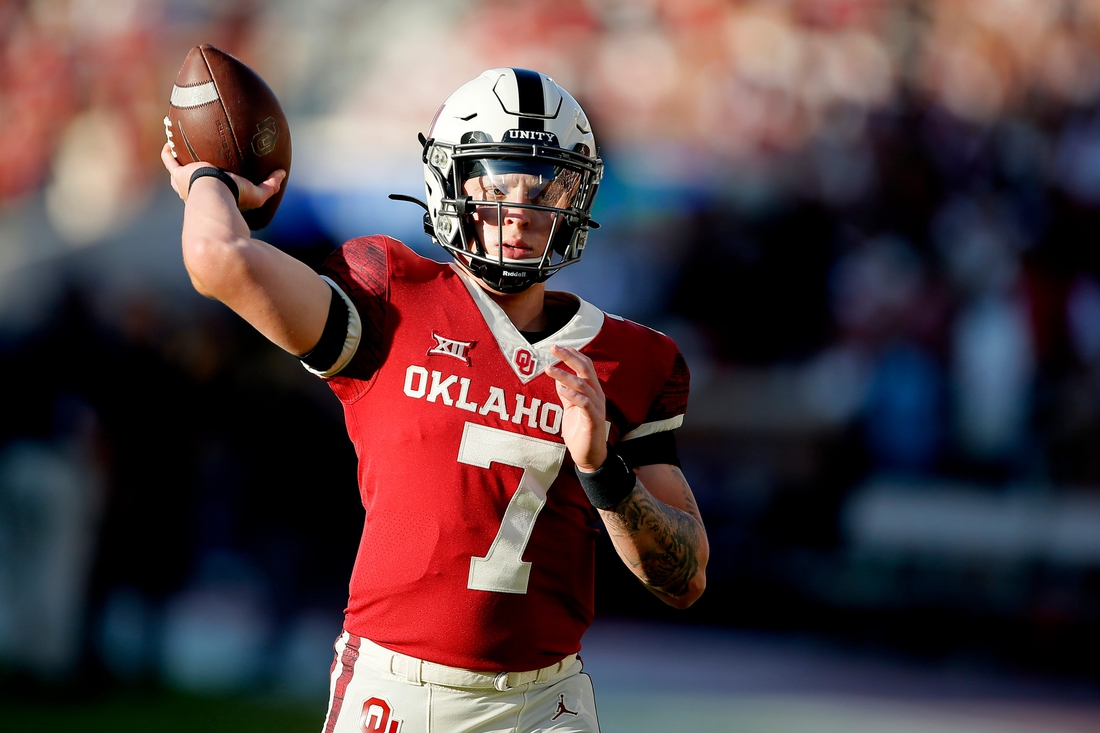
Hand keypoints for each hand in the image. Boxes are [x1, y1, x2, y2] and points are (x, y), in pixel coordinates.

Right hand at [161, 142, 284, 210]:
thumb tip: (282, 173)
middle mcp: (195, 192)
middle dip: (190, 171)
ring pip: (177, 170)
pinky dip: (168, 151)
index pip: (212, 191)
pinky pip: (169, 160)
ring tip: (176, 146)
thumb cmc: (235, 199)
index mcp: (212, 198)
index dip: (213, 184)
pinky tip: (169, 140)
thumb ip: (270, 185)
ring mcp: (184, 183)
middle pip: (190, 182)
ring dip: (177, 159)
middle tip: (192, 160)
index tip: (216, 175)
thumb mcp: (256, 194)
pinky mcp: (179, 174)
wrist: (215, 197)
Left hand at [545, 345, 606, 471]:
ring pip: (582, 385)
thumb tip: (558, 379)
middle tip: (553, 348)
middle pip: (586, 369)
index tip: (557, 347)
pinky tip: (560, 389)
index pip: (585, 366)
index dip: (572, 354)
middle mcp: (597, 395)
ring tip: (549, 369)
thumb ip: (566, 394)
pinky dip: (572, 394)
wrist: (589, 456)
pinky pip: (584, 403)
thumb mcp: (570, 409)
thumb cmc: (580, 431)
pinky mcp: (594, 420)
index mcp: (592, 391)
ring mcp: (597, 407)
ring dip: (564, 375)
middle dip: (569, 357)